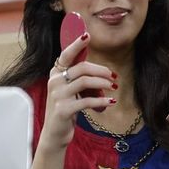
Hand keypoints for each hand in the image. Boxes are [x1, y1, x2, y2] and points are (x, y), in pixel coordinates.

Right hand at [36, 32, 116, 154]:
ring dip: (103, 83)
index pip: (66, 55)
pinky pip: (87, 100)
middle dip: (101, 70)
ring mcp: (58, 95)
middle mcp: (54, 81)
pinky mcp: (63, 109)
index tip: (87, 35)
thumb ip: (80, 79)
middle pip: (82, 68)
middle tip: (114, 77)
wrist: (55, 133)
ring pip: (85, 81)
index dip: (76, 44)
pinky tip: (110, 102)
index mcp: (55, 74)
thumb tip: (102, 71)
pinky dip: (102, 100)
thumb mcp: (70, 91)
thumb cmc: (66, 109)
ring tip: (113, 88)